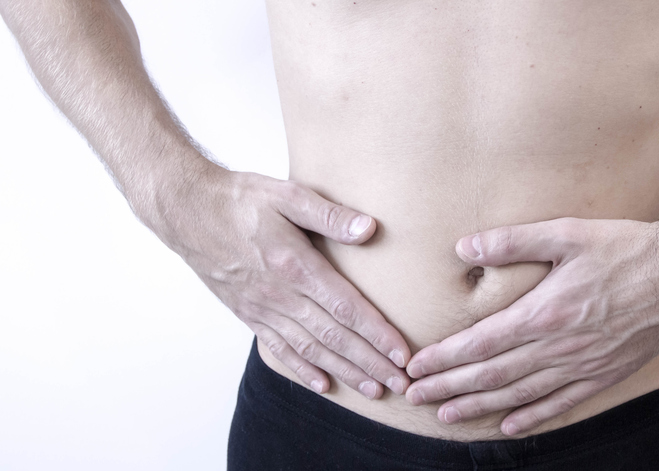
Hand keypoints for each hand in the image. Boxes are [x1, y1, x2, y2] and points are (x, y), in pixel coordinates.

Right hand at [153, 163, 409, 398]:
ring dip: (345, 371)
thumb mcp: (286, 195)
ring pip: (311, 348)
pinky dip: (302, 368)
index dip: (376, 334)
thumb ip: (329, 215)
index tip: (402, 354)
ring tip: (373, 389)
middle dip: (370, 362)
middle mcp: (280, 295)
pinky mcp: (248, 314)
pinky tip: (323, 383)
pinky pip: (278, 348)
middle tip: (400, 384)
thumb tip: (369, 229)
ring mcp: (262, 308)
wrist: (187, 211)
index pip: (345, 307)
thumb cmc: (239, 199)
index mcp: (295, 266)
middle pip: (334, 336)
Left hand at [405, 216, 658, 434]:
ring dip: (478, 406)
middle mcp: (558, 347)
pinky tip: (509, 426)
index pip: (480, 343)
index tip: (415, 367)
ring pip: (519, 394)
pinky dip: (531, 417)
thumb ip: (512, 241)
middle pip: (491, 374)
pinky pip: (560, 404)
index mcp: (544, 313)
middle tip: (415, 396)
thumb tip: (464, 246)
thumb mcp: (566, 234)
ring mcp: (580, 366)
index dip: (444, 358)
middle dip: (448, 387)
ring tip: (447, 415)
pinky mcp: (602, 375)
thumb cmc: (626, 250)